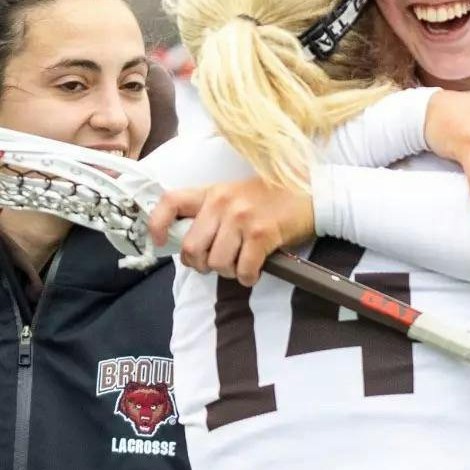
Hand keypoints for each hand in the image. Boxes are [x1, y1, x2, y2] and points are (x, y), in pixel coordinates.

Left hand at [146, 178, 314, 286]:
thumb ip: (210, 213)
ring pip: (215, 262)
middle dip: (199, 265)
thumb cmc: (271, 199)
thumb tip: (189, 245)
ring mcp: (241, 218)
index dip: (157, 224)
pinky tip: (254, 271)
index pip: (171, 202)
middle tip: (213, 264)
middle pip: (190, 247)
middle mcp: (222, 203)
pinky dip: (247, 277)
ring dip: (226, 272)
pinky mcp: (261, 234)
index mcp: (212, 192)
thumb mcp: (235, 196)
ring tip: (239, 265)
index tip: (157, 242)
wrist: (312, 192)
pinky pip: (242, 269)